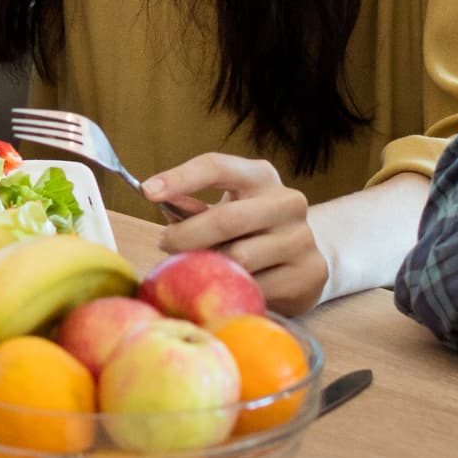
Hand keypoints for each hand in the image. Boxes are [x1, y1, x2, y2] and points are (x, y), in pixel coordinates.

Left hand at [139, 153, 325, 310]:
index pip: (217, 166)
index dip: (180, 177)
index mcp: (261, 176)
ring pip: (241, 259)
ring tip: (202, 269)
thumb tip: (160, 200)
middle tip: (165, 246)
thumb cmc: (250, 230)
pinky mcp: (310, 272)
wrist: (303, 258)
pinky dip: (236, 291)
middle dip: (187, 237)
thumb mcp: (225, 209)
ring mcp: (302, 238)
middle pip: (226, 219)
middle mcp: (287, 201)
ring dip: (211, 268)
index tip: (147, 191)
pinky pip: (257, 288)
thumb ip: (193, 208)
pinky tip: (233, 288)